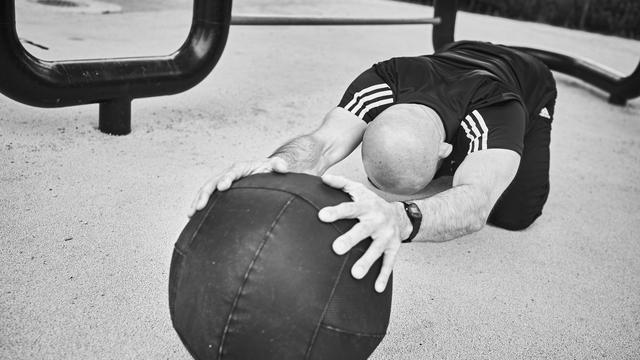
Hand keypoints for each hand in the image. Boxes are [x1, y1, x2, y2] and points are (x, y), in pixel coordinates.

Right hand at [188, 157, 287, 216]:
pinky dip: (199, 205)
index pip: (232, 172)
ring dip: (197, 201)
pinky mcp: (220, 192)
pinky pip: (207, 198)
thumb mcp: (274, 166)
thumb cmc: (269, 170)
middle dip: (205, 194)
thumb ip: (279, 165)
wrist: (262, 171)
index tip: (222, 187)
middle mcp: (228, 174)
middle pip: (212, 182)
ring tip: (190, 214)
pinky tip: (192, 218)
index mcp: (240, 168)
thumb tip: (284, 167)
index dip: (226, 179)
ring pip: (206, 190)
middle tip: (199, 206)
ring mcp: (222, 182)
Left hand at [318, 174, 411, 292]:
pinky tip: (376, 288)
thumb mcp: (359, 190)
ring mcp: (386, 236)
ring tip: (355, 274)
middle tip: (336, 248)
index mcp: (366, 206)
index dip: (336, 212)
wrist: (401, 216)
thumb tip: (322, 177)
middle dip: (350, 239)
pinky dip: (384, 276)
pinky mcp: (394, 248)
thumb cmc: (372, 204)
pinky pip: (389, 264)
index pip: (349, 208)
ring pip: (376, 250)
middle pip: (363, 230)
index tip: (322, 216)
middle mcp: (377, 221)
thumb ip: (341, 184)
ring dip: (367, 262)